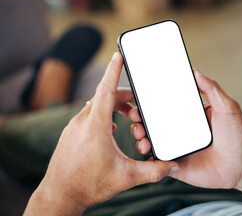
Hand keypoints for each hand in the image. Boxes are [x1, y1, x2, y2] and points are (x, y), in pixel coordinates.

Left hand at [24, 52, 178, 215]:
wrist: (60, 195)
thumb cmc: (88, 184)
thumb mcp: (126, 177)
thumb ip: (153, 171)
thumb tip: (172, 165)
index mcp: (96, 125)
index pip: (106, 89)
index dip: (114, 70)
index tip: (119, 54)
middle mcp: (82, 121)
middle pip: (105, 97)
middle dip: (125, 97)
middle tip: (139, 107)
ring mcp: (73, 126)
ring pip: (96, 106)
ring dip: (114, 107)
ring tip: (128, 118)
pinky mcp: (70, 133)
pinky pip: (89, 115)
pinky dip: (103, 115)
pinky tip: (112, 128)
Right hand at [126, 68, 241, 188]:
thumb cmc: (238, 136)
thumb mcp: (227, 107)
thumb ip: (212, 89)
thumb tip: (196, 71)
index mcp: (188, 116)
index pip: (165, 105)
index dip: (150, 101)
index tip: (139, 96)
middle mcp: (179, 131)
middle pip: (152, 123)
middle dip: (139, 118)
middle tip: (134, 114)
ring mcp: (176, 148)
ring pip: (151, 140)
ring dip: (140, 135)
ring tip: (140, 133)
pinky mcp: (176, 165)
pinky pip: (157, 161)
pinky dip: (148, 156)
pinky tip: (146, 150)